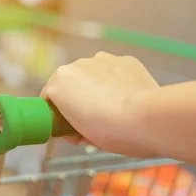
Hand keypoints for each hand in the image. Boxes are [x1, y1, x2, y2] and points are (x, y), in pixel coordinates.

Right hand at [41, 52, 159, 156]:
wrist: (144, 119)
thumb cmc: (106, 130)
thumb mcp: (80, 135)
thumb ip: (72, 126)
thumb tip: (77, 129)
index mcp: (59, 81)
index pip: (50, 97)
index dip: (58, 114)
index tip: (70, 130)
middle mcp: (77, 64)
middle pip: (72, 83)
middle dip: (78, 99)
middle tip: (92, 121)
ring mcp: (103, 59)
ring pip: (94, 75)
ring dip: (98, 88)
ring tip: (115, 108)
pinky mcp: (126, 60)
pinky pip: (116, 72)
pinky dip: (118, 82)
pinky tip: (129, 98)